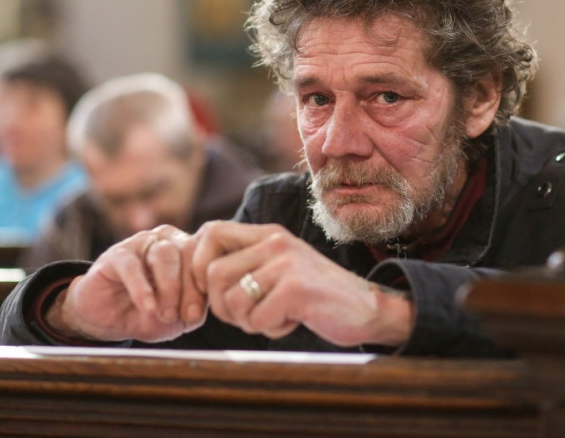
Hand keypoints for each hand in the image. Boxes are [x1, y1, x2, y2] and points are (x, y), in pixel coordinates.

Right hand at [46, 225, 206, 342]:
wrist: (108, 319)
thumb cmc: (149, 313)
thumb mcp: (178, 318)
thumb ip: (194, 311)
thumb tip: (197, 311)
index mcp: (188, 249)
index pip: (205, 256)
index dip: (205, 284)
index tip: (196, 314)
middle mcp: (168, 239)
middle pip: (188, 251)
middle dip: (189, 286)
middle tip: (184, 316)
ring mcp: (142, 242)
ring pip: (163, 254)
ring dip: (168, 288)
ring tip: (165, 314)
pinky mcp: (117, 254)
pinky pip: (132, 266)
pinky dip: (142, 288)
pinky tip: (147, 307)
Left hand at [190, 221, 413, 347]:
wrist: (368, 309)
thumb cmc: (316, 296)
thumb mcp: (280, 269)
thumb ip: (247, 264)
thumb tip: (196, 275)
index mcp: (268, 234)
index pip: (210, 233)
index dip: (197, 266)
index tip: (212, 294)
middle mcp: (276, 241)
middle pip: (212, 274)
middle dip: (222, 306)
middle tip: (249, 316)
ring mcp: (287, 263)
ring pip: (231, 300)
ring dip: (247, 321)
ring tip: (275, 317)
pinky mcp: (297, 288)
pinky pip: (257, 319)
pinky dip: (271, 330)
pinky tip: (293, 321)